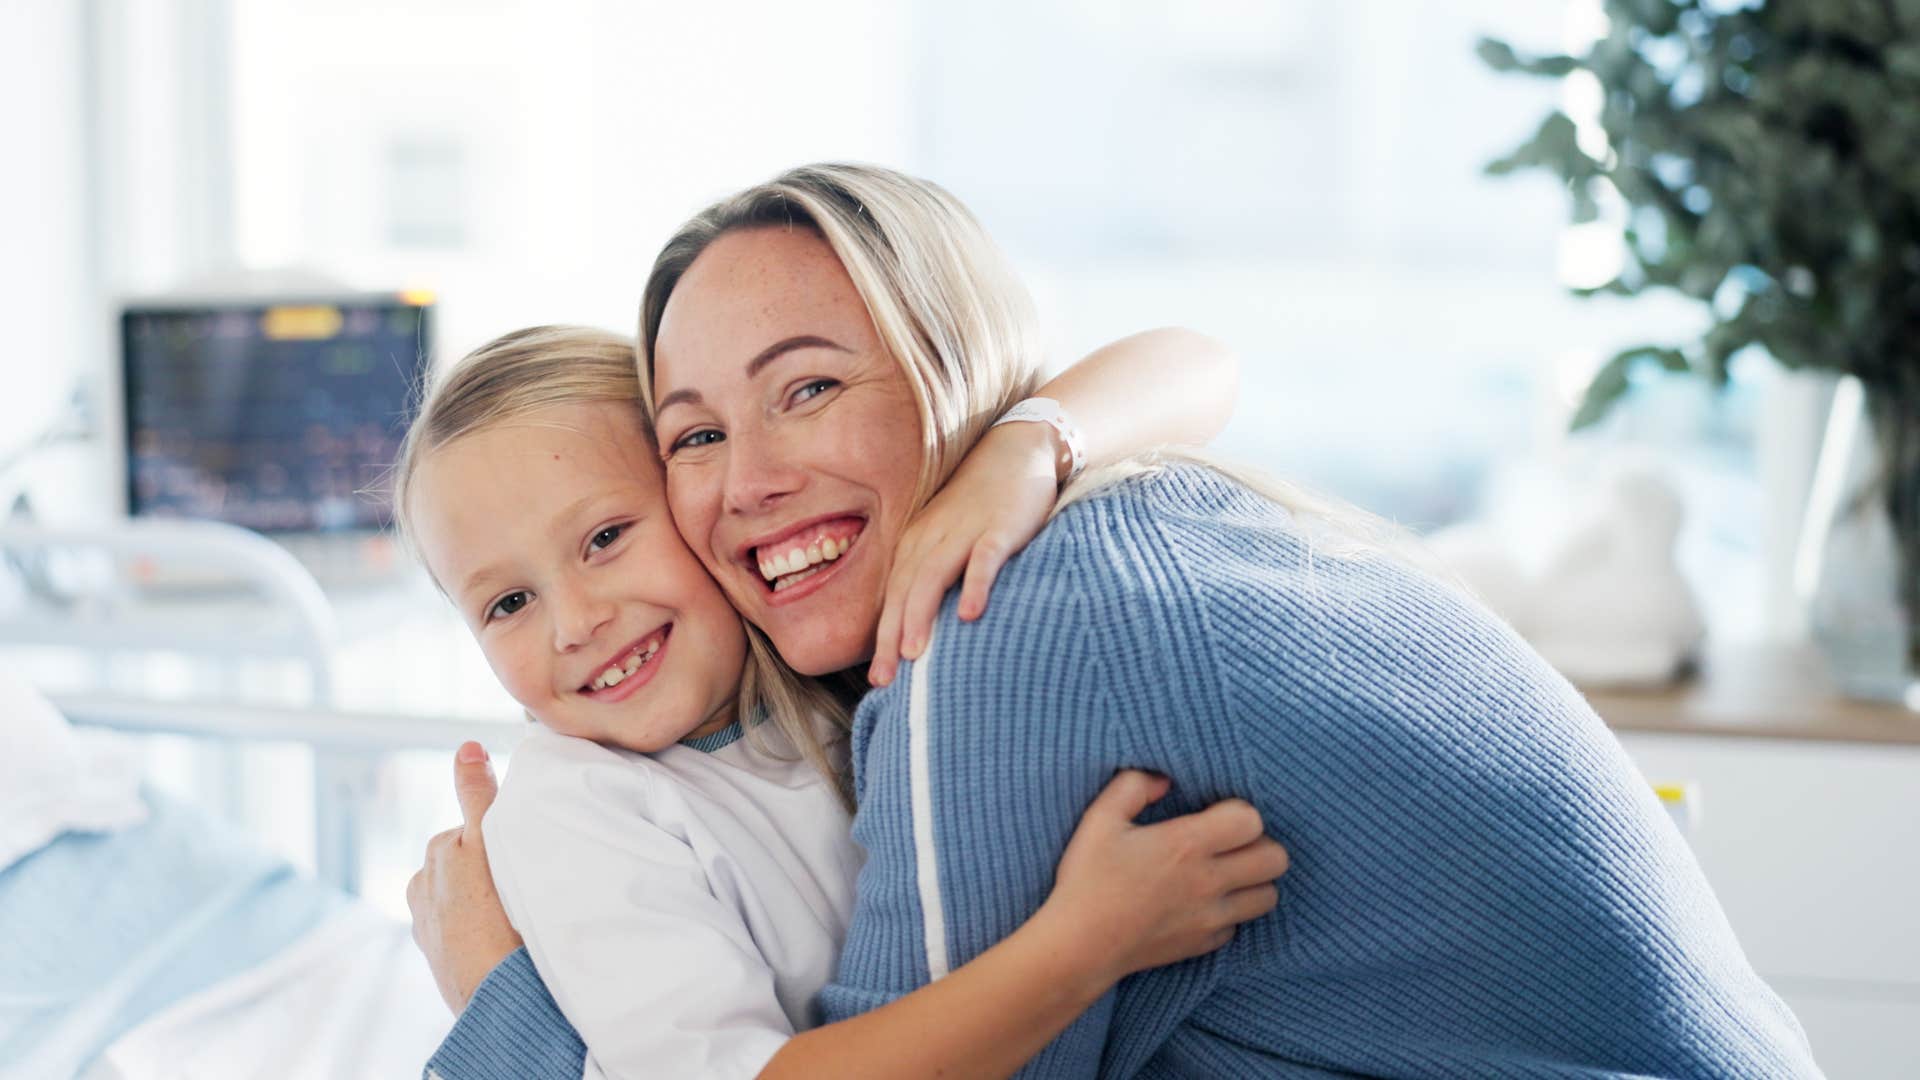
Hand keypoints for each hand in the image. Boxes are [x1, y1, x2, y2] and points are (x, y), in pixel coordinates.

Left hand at [406, 741, 523, 1013]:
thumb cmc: (498, 919)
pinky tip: (498, 937)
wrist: (497, 998)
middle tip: (524, 884)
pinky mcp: (436, 952)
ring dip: (484, 897)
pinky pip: (462, 925)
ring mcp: (427, 921)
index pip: (476, 826)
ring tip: (513, 916)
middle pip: (468, 857)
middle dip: (490, 865)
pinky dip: (477, 926)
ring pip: (465, 891)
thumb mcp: (490, 845)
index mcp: (438, 852)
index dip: (505, 838)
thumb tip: (466, 746)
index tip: (522, 858)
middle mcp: (423, 884)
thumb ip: (478, 795)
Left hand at [868, 421, 1059, 685]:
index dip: (882, 638)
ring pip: (934, 577)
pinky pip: (984, 558)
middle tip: (886, 680)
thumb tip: (922, 626)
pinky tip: (971, 614)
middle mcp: (932, 538)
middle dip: (892, 637)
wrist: (1017, 447)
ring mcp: (965, 531)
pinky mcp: (1000, 527)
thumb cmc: (980, 503)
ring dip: (921, 616)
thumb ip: (934, 574)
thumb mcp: (947, 536)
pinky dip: (975, 584)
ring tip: (914, 655)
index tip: (879, 680)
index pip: (892, 596)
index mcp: (915, 543)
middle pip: (904, 592)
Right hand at [1040, 770, 1288, 982]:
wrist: (1079, 947)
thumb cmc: (1087, 880)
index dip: (1238, 811)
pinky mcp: (1204, 944)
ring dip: (1254, 880)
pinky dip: (1229, 912)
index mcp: (1187, 845)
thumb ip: (1132, 786)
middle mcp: (1208, 881)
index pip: (1251, 820)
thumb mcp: (1099, 819)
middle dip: (1259, 844)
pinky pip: (1238, 925)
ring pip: (1268, 896)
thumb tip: (1163, 779)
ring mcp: (1210, 917)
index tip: (1214, 814)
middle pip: (1275, 858)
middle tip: (1230, 842)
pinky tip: (1202, 903)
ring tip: (1226, 872)